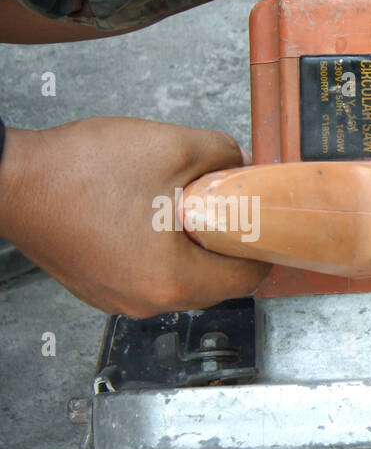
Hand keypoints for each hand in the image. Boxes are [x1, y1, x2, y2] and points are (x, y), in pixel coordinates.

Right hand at [0, 117, 268, 317]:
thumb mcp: (173, 146)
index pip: (249, 278)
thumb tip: (241, 165)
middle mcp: (149, 301)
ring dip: (191, 248)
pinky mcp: (99, 289)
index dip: (263, 246)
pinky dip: (158, 252)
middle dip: (225, 245)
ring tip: (177, 207)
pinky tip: (146, 217)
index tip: (266, 225)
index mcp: (175, 279)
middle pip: (216, 282)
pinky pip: (148, 275)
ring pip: (182, 279)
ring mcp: (120, 300)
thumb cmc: (79, 170)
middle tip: (222, 208)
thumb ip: (223, 156)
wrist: (10, 178)